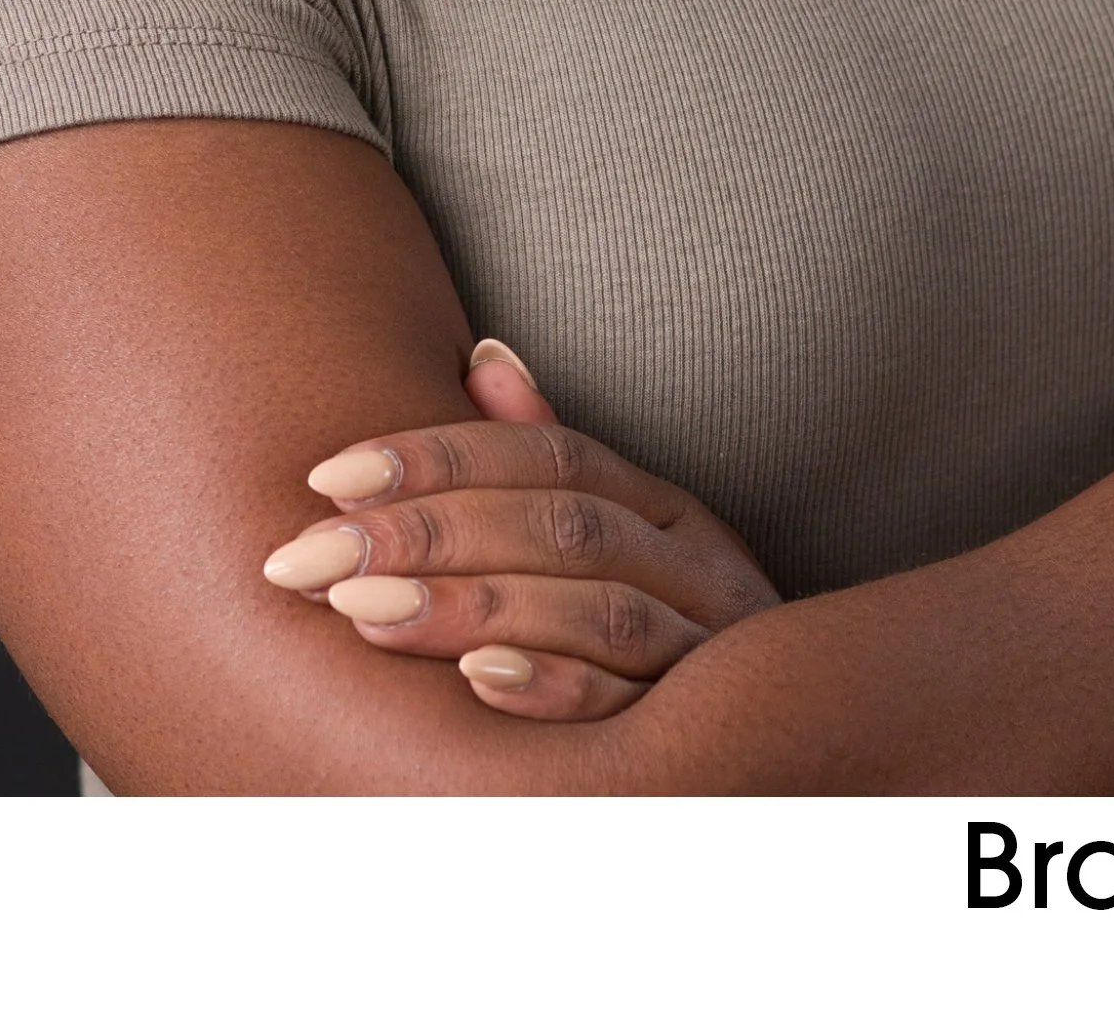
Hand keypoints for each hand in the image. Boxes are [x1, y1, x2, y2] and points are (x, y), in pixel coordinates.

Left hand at [262, 341, 779, 718]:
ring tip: (358, 606)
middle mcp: (696, 566)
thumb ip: (546, 454)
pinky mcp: (709, 736)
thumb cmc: (673, 643)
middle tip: (306, 553)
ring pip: (590, 606)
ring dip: (469, 603)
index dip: (436, 456)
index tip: (325, 475)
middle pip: (558, 522)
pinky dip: (556, 687)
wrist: (808, 760)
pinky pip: (632, 704)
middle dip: (423, 531)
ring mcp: (712, 649)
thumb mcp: (628, 541)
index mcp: (667, 509)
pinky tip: (477, 682)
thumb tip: (482, 354)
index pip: (546, 454)